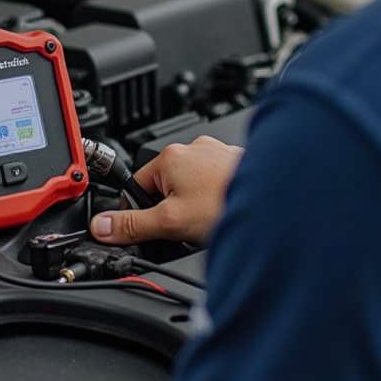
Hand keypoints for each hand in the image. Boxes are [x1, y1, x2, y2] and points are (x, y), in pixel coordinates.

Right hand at [89, 136, 242, 245]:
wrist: (279, 204)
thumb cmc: (228, 204)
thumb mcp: (171, 222)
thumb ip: (133, 225)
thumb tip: (101, 226)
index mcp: (171, 156)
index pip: (137, 186)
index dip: (139, 213)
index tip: (149, 230)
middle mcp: (194, 149)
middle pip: (165, 187)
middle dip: (171, 211)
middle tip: (186, 230)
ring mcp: (218, 156)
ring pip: (192, 188)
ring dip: (195, 207)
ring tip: (209, 223)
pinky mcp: (237, 166)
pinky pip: (215, 186)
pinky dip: (216, 201)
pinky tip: (224, 215)